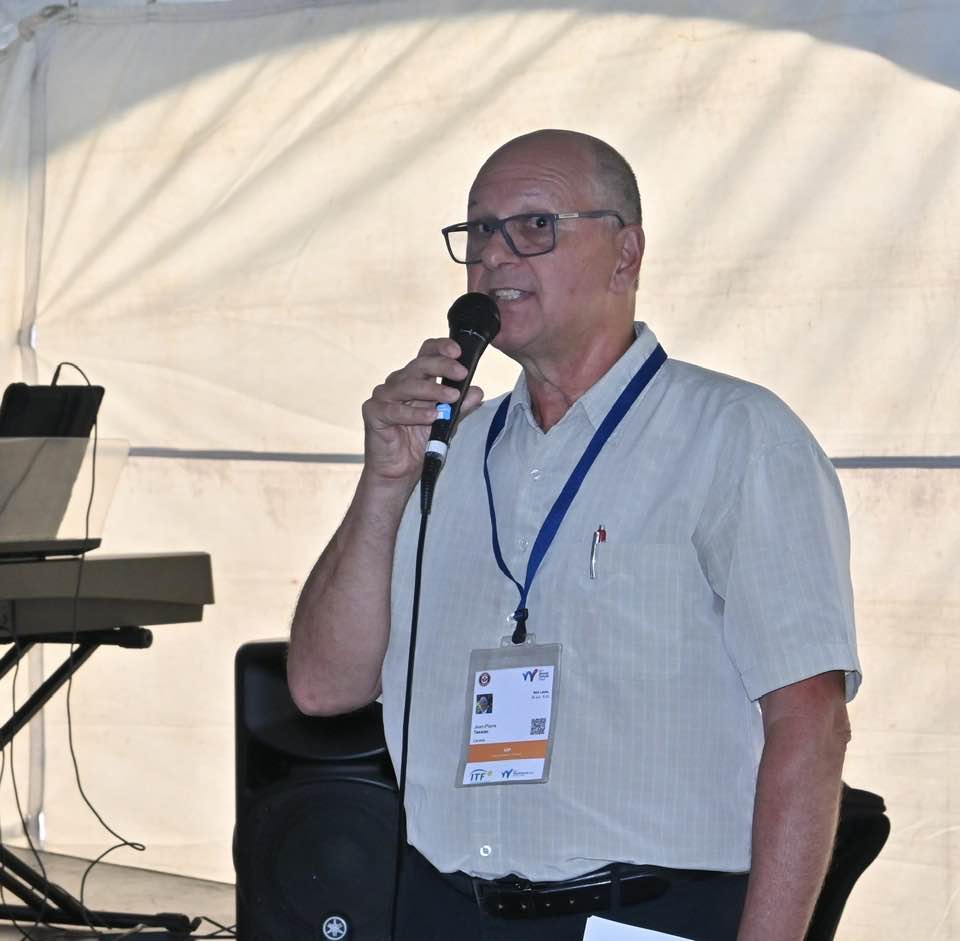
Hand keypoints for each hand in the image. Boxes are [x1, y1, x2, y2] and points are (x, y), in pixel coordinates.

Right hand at [360, 338, 484, 486]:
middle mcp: (398, 383)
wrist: (399, 471)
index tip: (458, 351)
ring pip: (407, 386)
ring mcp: (383, 396)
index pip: (426, 354)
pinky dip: (413, 413)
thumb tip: (477, 391)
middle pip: (418, 365)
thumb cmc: (419, 443)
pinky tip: (431, 416)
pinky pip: (394, 410)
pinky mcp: (373, 413)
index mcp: (415, 379)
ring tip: (452, 397)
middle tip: (462, 373)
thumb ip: (459, 407)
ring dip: (432, 391)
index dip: (440, 348)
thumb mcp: (446, 423)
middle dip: (442, 366)